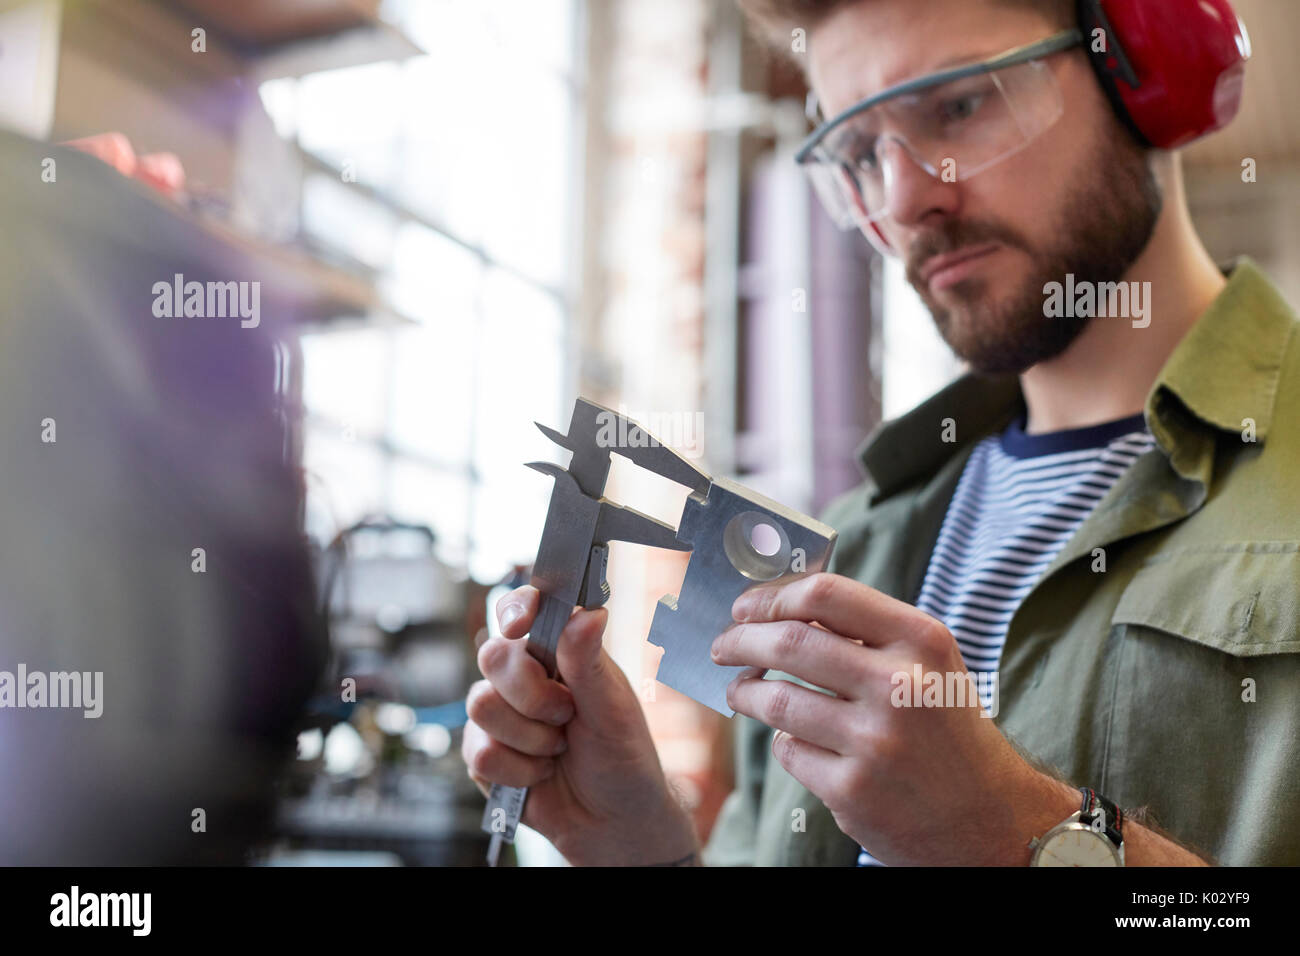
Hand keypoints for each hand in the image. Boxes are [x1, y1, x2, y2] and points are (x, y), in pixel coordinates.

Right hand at [462, 586, 697, 864]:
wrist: (611, 822)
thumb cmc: (623, 758)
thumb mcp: (614, 709)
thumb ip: (590, 662)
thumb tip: (590, 611)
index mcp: (558, 652)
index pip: (523, 608)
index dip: (514, 609)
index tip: (519, 627)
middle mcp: (523, 676)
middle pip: (492, 656)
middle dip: (531, 695)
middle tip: (567, 716)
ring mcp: (499, 714)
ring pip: (480, 705)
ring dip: (529, 739)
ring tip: (558, 749)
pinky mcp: (483, 753)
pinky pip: (478, 753)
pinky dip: (518, 771)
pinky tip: (540, 775)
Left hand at [711, 572, 1072, 864]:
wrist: (993, 819)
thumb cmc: (946, 728)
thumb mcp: (928, 665)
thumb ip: (866, 631)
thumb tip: (779, 606)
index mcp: (921, 641)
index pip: (826, 595)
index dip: (773, 596)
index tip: (746, 607)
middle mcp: (900, 686)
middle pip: (789, 643)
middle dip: (740, 641)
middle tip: (723, 646)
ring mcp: (875, 742)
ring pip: (776, 702)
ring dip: (746, 693)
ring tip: (741, 692)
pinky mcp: (853, 792)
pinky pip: (790, 752)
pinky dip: (785, 743)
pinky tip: (796, 742)